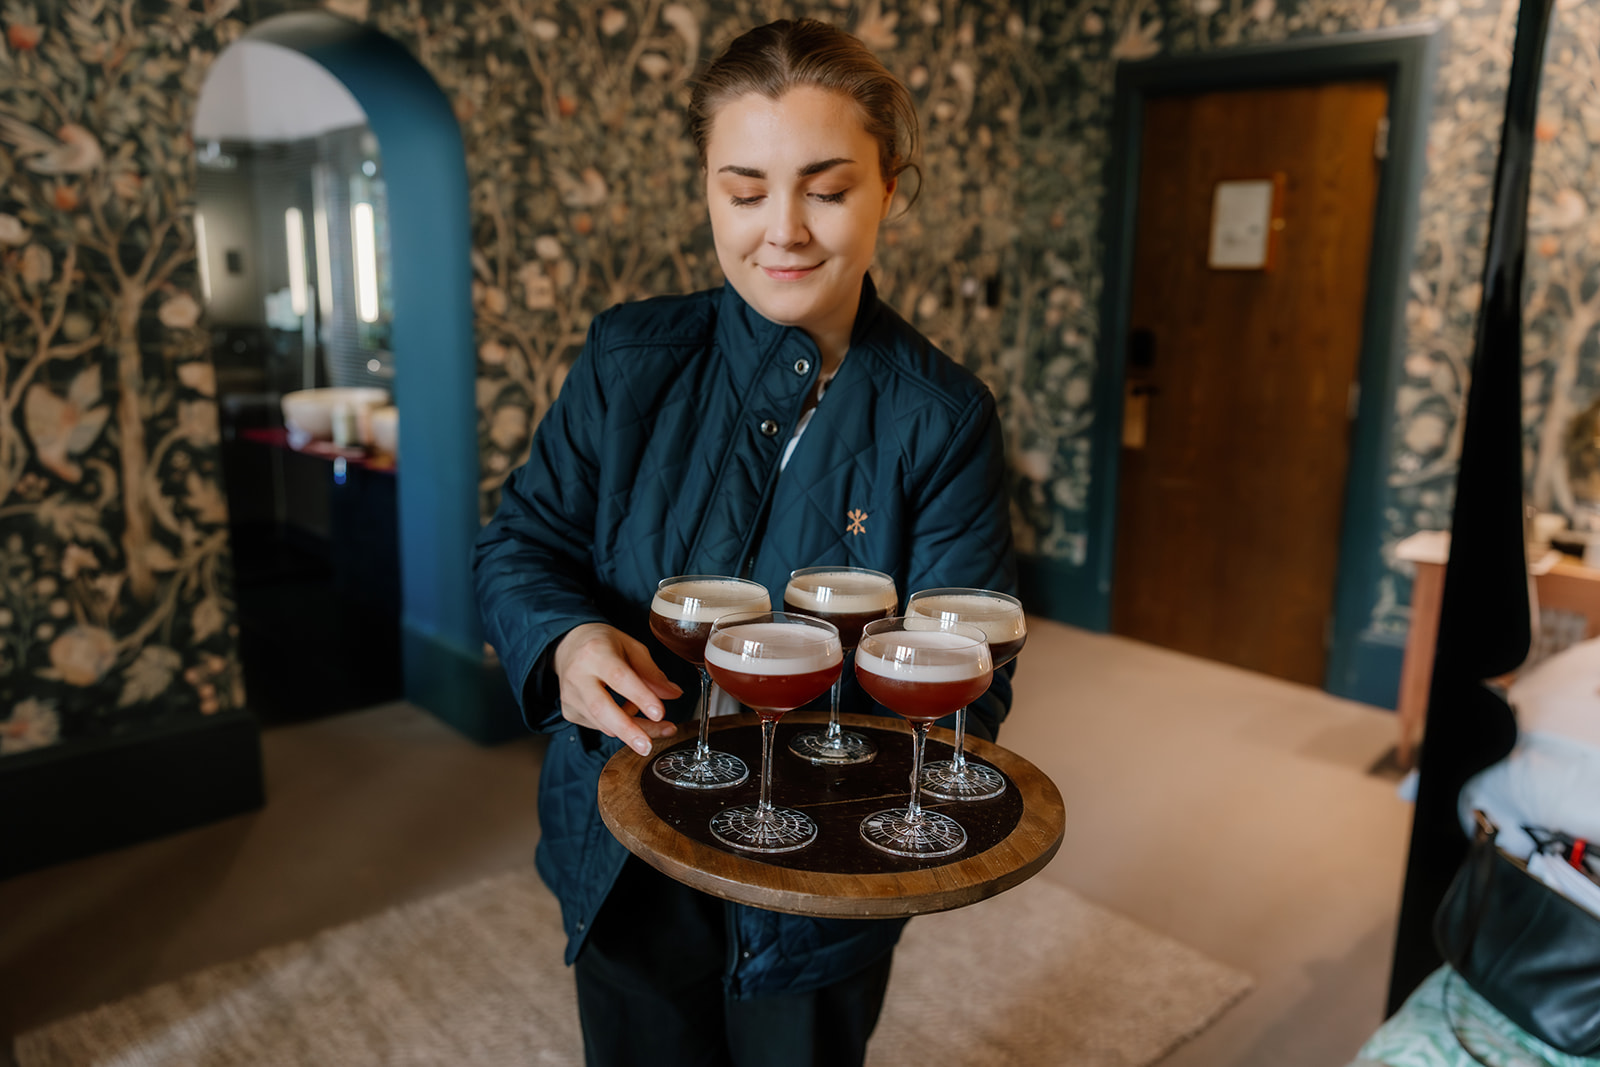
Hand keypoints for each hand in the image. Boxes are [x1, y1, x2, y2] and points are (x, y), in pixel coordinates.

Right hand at [553, 623, 681, 755]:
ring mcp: (570, 696)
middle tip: (648, 746)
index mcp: (595, 652)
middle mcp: (577, 675)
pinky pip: (599, 726)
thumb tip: (674, 694)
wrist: (569, 646)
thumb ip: (652, 672)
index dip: (640, 697)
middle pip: (601, 708)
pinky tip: (627, 711)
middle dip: (628, 730)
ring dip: (633, 731)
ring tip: (658, 726)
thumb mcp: (632, 648)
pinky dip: (619, 726)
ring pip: (602, 723)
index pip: (619, 677)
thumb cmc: (604, 645)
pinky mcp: (569, 711)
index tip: (660, 713)